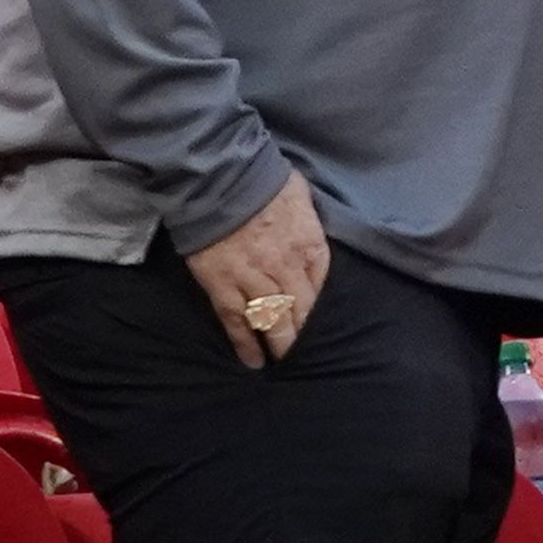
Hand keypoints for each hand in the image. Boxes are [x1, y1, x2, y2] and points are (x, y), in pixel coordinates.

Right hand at [185, 169, 333, 368]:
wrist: (220, 179)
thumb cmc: (264, 180)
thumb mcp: (302, 196)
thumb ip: (309, 221)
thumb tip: (312, 234)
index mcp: (308, 244)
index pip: (321, 285)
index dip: (320, 306)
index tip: (319, 321)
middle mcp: (285, 267)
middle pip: (301, 309)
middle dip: (304, 333)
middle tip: (308, 355)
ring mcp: (253, 279)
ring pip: (272, 320)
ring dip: (280, 343)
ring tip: (285, 362)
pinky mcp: (223, 286)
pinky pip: (237, 321)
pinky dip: (245, 343)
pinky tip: (253, 361)